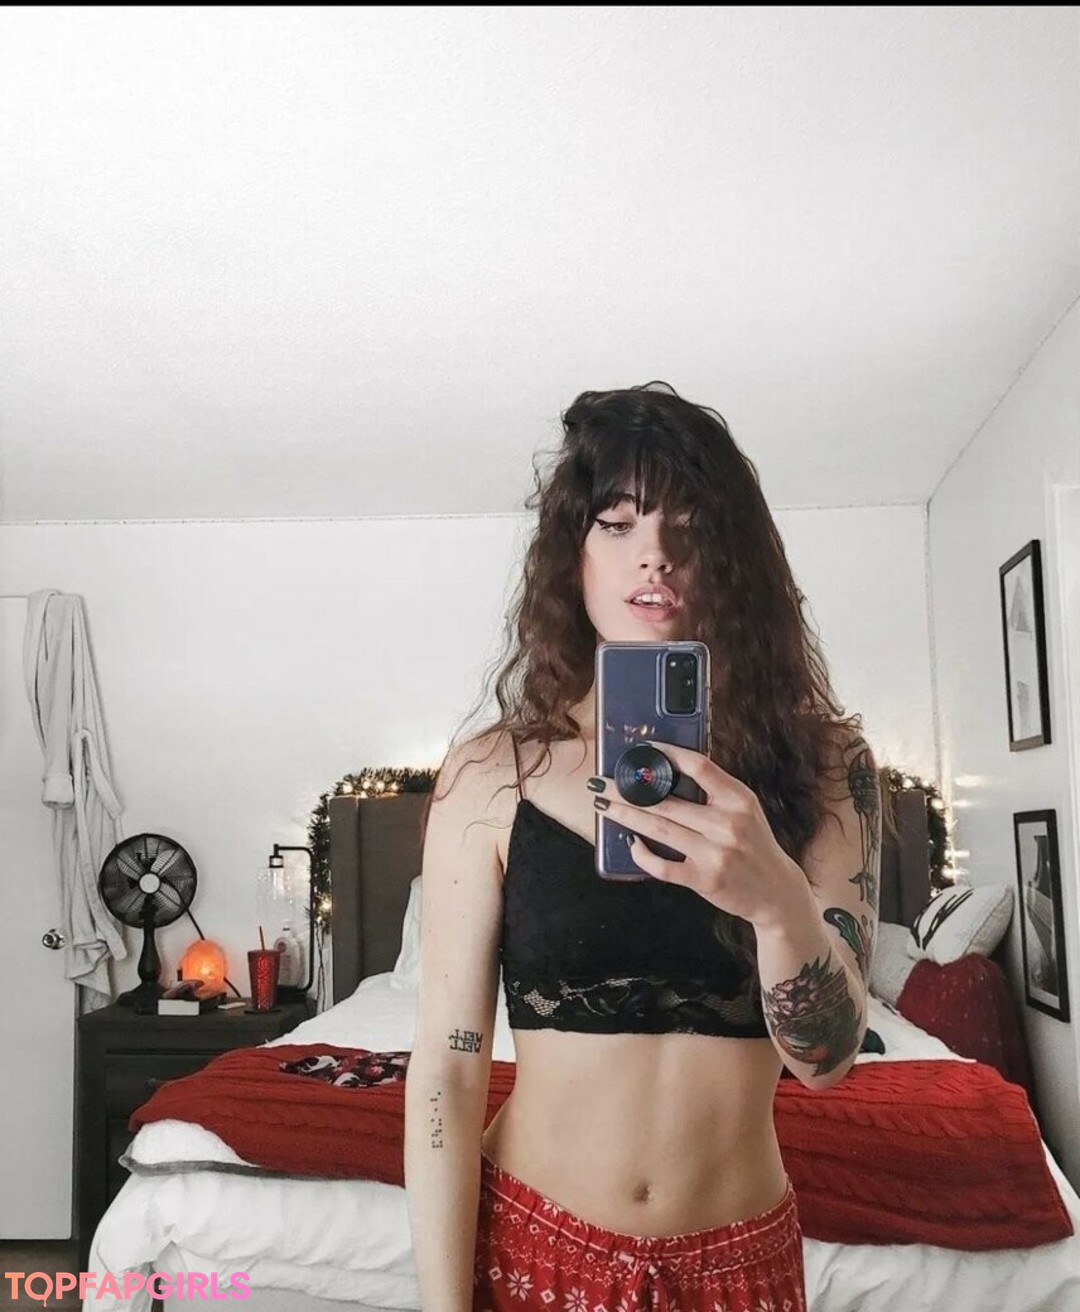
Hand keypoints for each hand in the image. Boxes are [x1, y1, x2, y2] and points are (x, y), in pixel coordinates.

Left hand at [589, 741, 809, 929]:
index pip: (699, 766)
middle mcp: (728, 823)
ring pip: (660, 829)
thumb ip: (714, 790)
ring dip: (626, 816)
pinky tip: (632, 844)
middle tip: (601, 782)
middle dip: (628, 790)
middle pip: (667, 800)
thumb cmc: (753, 844)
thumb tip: (667, 769)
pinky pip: (663, 867)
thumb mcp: (745, 809)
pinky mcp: (705, 880)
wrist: (776, 892)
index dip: (668, 754)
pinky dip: (643, 855)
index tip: (642, 749)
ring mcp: (716, 853)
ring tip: (604, 805)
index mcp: (738, 799)